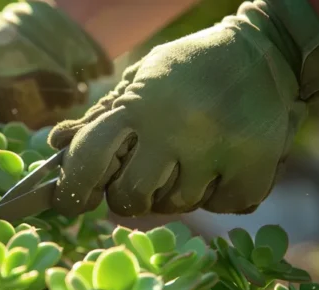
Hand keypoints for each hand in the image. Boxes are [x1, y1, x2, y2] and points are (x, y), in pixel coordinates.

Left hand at [48, 0, 318, 216]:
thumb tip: (56, 145)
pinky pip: (219, 206)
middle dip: (129, 197)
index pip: (88, 158)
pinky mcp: (254, 166)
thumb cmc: (188, 71)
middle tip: (141, 180)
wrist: (262, 54)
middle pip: (130, 197)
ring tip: (190, 158)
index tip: (75, 202)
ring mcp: (217, 149)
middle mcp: (175, 127)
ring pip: (176, 205)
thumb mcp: (140, 81)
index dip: (73, 189)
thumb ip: (101, 117)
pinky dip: (218, 194)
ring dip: (176, 192)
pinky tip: (222, 165)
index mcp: (139, 104)